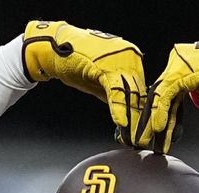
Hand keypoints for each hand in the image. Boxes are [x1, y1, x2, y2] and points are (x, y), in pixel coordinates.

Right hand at [22, 20, 145, 145]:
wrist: (53, 47)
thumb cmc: (76, 61)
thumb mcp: (101, 79)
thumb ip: (116, 93)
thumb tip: (128, 114)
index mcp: (132, 58)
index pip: (142, 90)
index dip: (143, 113)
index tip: (145, 131)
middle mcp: (130, 57)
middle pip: (139, 93)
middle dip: (141, 120)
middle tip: (143, 139)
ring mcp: (120, 60)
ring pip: (130, 95)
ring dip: (133, 120)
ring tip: (135, 138)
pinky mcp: (106, 66)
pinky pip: (116, 92)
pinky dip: (119, 109)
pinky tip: (121, 123)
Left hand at [137, 40, 198, 152]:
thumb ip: (190, 92)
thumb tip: (179, 105)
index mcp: (182, 62)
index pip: (164, 90)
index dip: (157, 112)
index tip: (153, 130)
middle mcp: (178, 60)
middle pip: (159, 93)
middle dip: (151, 118)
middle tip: (145, 137)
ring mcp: (180, 64)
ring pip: (160, 95)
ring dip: (154, 120)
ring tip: (150, 138)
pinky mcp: (185, 73)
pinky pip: (167, 95)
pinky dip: (161, 112)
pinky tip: (159, 127)